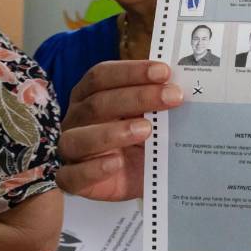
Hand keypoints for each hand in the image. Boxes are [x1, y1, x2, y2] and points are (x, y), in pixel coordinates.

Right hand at [57, 60, 182, 200]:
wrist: (145, 178)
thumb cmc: (144, 139)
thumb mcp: (153, 116)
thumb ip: (159, 100)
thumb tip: (179, 84)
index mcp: (90, 94)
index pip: (101, 75)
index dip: (131, 71)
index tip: (164, 72)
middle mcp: (76, 118)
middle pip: (98, 103)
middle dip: (138, 97)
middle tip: (172, 97)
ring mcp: (70, 149)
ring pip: (78, 138)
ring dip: (113, 132)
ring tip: (146, 129)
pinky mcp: (73, 179)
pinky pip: (73, 176)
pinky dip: (94, 169)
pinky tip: (116, 163)